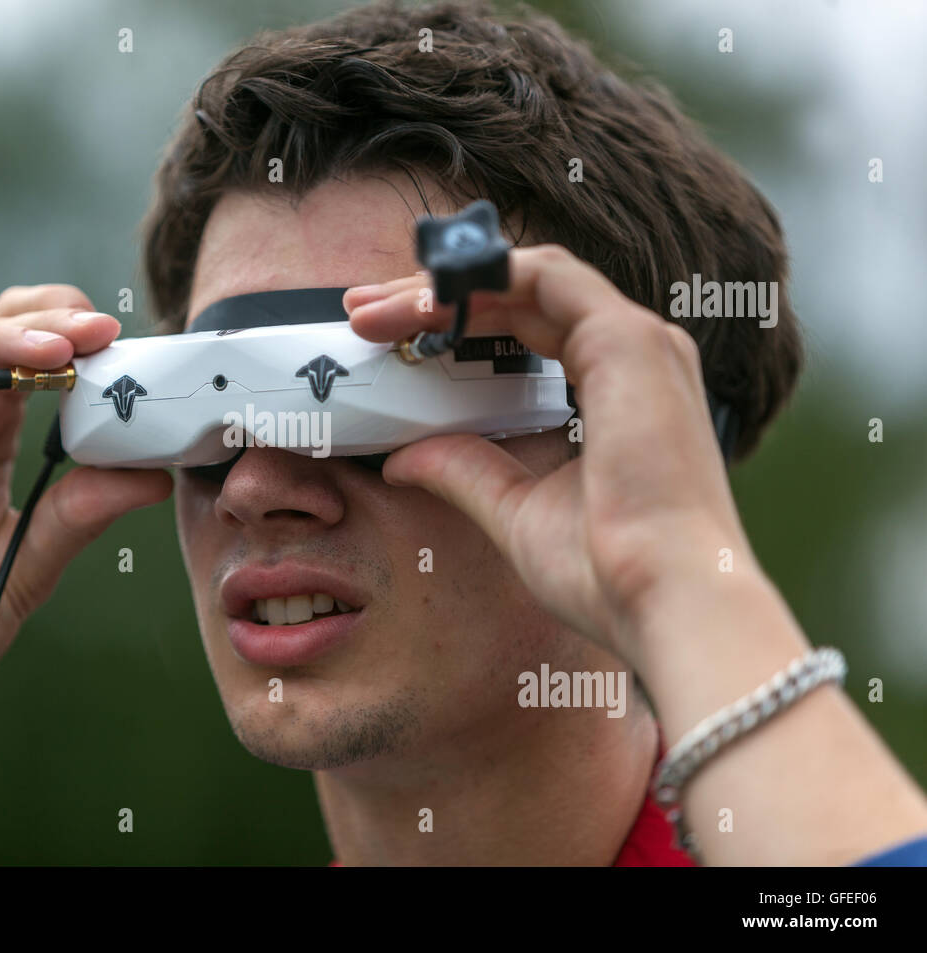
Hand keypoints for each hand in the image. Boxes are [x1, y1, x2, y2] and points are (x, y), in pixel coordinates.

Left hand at [345, 246, 755, 664]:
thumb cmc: (608, 573)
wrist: (664, 603)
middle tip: (361, 312)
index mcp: (616, 388)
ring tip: (375, 311)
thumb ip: (464, 470)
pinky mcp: (629, 341)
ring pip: (526, 276)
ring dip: (445, 284)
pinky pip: (544, 278)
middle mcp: (633, 355)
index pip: (525, 325)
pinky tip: (422, 304)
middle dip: (433, 296)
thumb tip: (401, 460)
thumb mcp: (514, 510)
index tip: (383, 336)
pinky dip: (480, 279)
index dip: (452, 321)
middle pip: (518, 294)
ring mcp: (637, 343)